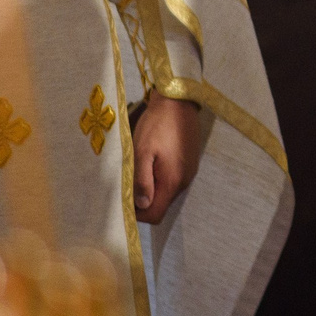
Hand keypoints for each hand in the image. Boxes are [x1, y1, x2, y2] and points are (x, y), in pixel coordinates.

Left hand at [131, 93, 203, 224]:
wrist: (178, 101)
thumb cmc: (157, 125)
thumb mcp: (143, 151)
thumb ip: (142, 180)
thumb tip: (141, 205)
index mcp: (172, 181)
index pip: (155, 214)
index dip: (138, 215)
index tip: (124, 202)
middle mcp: (184, 181)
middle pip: (162, 205)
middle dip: (144, 202)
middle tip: (127, 185)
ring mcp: (190, 172)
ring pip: (167, 193)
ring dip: (152, 189)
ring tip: (138, 172)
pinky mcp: (190, 162)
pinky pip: (174, 181)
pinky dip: (161, 180)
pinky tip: (152, 163)